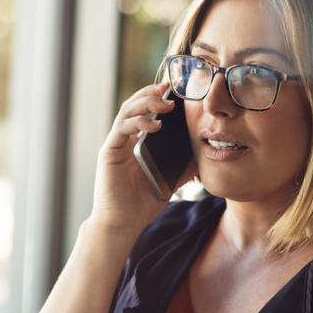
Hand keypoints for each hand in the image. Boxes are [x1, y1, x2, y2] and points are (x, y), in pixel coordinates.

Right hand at [89, 82, 196, 232]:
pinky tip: (155, 124)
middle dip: (151, 93)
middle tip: (170, 88)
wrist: (123, 224)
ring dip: (146, 102)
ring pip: (127, 111)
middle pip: (134, 105)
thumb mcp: (169, 181)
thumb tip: (204, 154)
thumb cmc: (142, 205)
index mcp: (136, 144)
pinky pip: (122, 128)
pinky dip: (138, 122)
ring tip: (165, 103)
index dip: (157, 98)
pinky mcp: (109, 152)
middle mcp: (124, 140)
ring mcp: (115, 144)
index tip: (176, 92)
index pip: (145, 112)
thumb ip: (182, 166)